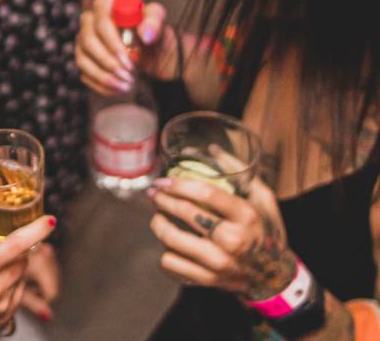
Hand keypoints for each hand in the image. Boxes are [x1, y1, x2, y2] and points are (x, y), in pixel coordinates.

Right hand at [0, 195, 56, 339]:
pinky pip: (17, 295)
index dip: (36, 230)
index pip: (16, 244)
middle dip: (13, 252)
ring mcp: (1, 308)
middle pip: (21, 260)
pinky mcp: (5, 320)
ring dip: (11, 269)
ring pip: (21, 277)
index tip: (50, 220)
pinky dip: (8, 287)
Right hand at [76, 0, 171, 95]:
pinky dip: (102, 85)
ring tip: (127, 84)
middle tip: (128, 74)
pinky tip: (119, 89)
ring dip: (104, 76)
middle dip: (108, 61)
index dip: (111, 39)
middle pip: (87, 40)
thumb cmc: (152, 32)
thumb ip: (154, 22)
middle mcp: (89, 22)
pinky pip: (84, 74)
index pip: (100, 18)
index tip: (128, 56)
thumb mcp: (160, 22)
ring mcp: (83, 42)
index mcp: (106, 6)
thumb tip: (146, 35)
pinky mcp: (83, 60)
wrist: (152, 53)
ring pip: (82, 60)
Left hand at [148, 175, 294, 299]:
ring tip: (157, 217)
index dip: (179, 184)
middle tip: (154, 194)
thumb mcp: (263, 198)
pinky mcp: (207, 280)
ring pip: (171, 239)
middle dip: (162, 200)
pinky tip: (169, 244)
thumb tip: (211, 148)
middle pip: (185, 213)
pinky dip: (164, 251)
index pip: (206, 194)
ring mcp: (219, 263)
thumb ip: (238, 172)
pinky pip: (170, 262)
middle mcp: (233, 240)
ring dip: (158, 224)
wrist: (272, 276)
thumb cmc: (263, 229)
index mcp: (246, 216)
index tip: (163, 181)